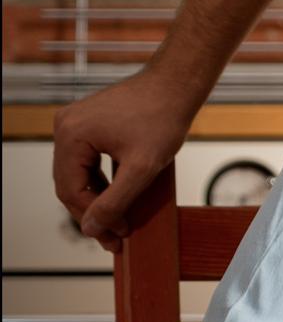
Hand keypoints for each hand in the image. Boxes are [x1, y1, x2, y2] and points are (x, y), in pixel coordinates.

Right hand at [53, 69, 201, 251]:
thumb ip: (115, 201)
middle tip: (116, 236)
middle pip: (71, 183)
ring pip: (79, 174)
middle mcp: (66, 126)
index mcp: (71, 135)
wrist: (177, 85)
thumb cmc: (164, 116)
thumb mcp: (142, 168)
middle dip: (94, 211)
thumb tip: (93, 227)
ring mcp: (75, 123)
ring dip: (98, 197)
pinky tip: (118, 195)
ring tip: (120, 221)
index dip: (93, 218)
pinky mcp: (89, 123)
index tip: (115, 236)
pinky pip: (88, 160)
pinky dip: (102, 179)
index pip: (70, 190)